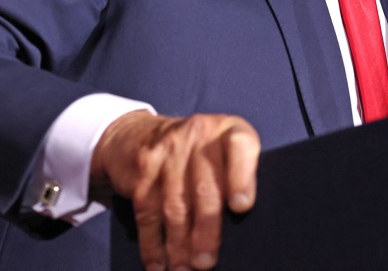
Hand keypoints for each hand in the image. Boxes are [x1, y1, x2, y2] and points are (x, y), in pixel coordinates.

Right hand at [91, 110, 259, 270]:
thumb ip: (241, 175)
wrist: (138, 133)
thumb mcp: (224, 148)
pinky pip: (147, 212)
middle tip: (206, 263)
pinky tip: (158, 264)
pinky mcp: (142, 169)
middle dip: (206, 230)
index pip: (240, 147)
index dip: (241, 177)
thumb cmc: (198, 153)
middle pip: (204, 187)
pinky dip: (152, 244)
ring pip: (174, 204)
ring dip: (178, 245)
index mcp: (228, 131)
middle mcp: (197, 135)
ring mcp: (166, 151)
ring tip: (184, 270)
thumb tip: (249, 230)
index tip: (241, 207)